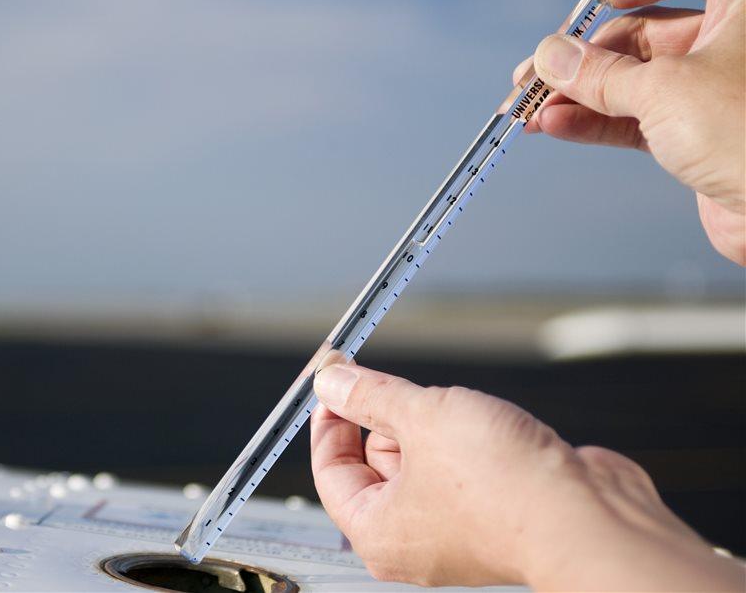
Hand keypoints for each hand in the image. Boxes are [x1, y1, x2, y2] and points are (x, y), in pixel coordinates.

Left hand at [310, 359, 742, 589]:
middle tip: (396, 381)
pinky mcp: (493, 516)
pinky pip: (462, 470)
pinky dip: (467, 442)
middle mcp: (412, 540)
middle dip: (385, 418)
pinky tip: (490, 427)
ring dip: (432, 427)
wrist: (591, 519)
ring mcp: (454, 531)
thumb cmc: (505, 487)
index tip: (334, 379)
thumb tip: (329, 382)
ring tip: (459, 413)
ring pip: (422, 462)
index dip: (328, 418)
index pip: (329, 469)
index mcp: (376, 532)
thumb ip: (369, 396)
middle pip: (374, 465)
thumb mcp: (420, 417)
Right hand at [519, 0, 745, 265]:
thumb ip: (600, 73)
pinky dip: (595, 121)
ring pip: (633, 77)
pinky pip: (636, 117)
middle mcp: (733, 39)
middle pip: (643, 27)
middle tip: (533, 78)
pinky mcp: (700, 133)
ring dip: (578, 93)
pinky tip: (555, 127)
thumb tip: (551, 57)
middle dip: (583, 54)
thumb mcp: (664, 89)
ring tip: (530, 109)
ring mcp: (716, 87)